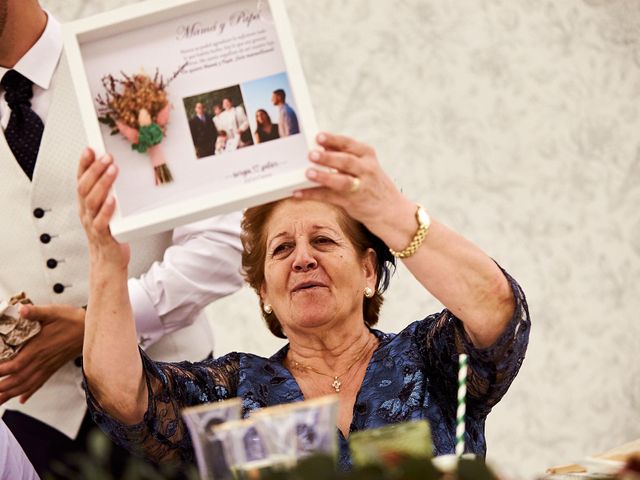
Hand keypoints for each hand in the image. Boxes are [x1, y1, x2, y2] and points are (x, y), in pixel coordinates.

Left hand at [0, 304, 84, 403]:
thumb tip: (22, 309)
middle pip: (18, 380)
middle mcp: (42, 360)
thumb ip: (36, 312)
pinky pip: (39, 383)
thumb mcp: (53, 312)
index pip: (16, 365)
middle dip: (2, 388)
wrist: (90, 329)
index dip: (1, 371)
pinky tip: (21, 399)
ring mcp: (48, 366)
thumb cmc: (72, 320)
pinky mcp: (53, 368)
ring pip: (26, 385)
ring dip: (11, 394)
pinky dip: (28, 393)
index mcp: (39, 348)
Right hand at [77, 148, 129, 269]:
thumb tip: (114, 170)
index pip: (80, 179)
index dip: (83, 164)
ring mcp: (93, 224)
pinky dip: (106, 210)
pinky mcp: (103, 236)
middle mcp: (86, 212)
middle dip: (94, 170)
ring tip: (112, 171)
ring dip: (102, 184)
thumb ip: (108, 193)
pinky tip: (113, 200)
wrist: (109, 262)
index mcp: (85, 204)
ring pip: (92, 201)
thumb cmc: (110, 234)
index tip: (89, 149)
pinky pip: (101, 222)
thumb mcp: (106, 209)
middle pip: (84, 187)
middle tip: (106, 157)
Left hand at [294, 132, 415, 242]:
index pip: (350, 145)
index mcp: (367, 156)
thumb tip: (319, 146)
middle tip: (311, 154)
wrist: (390, 209)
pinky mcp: (352, 202)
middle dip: (328, 157)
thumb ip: (344, 156)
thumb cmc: (371, 183)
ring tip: (308, 173)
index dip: (334, 140)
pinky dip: (313, 194)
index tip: (319, 136)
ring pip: (341, 181)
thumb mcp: (364, 165)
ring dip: (324, 177)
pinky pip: (330, 197)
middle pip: (346, 162)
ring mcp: (360, 187)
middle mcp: (366, 170)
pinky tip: (298, 193)